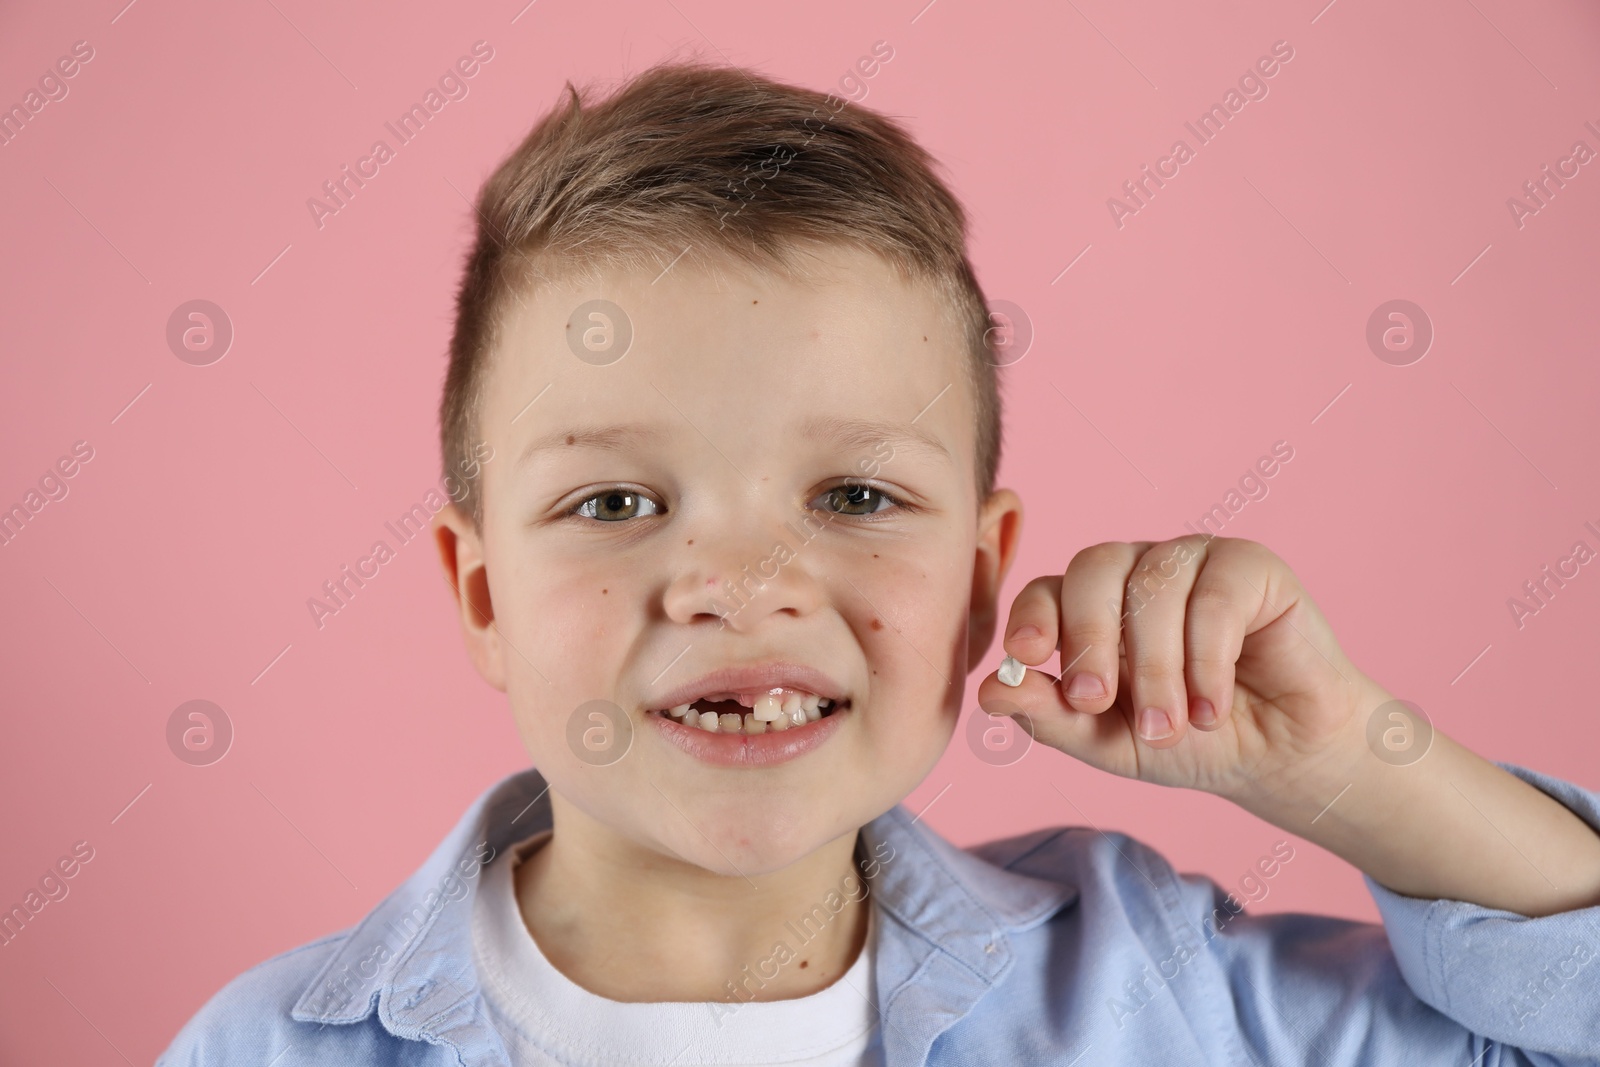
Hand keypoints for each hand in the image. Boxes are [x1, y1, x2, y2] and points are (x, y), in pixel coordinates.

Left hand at [975, 536, 1387, 804]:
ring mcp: (1192, 560)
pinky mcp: (1249, 565)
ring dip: (1155, 668)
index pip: (1047, 589)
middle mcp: (1136, 572)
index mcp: (1092, 604)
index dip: (1034, 616)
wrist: (1279, 757)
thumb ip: (1049, 715)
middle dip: (1088, 640)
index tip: (1027, 653)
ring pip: (1153, 587)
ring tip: (1170, 728)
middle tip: (1097, 703)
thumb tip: (987, 693)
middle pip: (1093, 570)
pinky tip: (1212, 706)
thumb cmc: (1188, 742)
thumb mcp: (1108, 741)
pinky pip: (1213, 596)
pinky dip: (1206, 658)